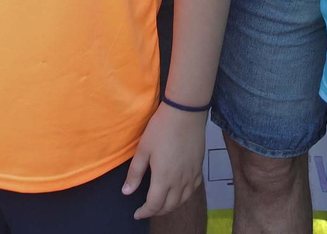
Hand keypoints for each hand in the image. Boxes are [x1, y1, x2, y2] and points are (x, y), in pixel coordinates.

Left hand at [122, 103, 206, 218]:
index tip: (137, 214)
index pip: (154, 205)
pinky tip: (180, 192)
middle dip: (157, 211)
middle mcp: (179, 181)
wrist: (185, 113)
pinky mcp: (199, 167)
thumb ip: (135, 173)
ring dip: (171, 206)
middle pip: (169, 206)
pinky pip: (193, 189)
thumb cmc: (161, 129)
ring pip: (183, 200)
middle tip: (147, 209)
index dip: (145, 212)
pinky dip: (184, 196)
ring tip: (162, 203)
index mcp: (163, 178)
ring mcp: (191, 175)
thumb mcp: (143, 149)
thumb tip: (126, 192)